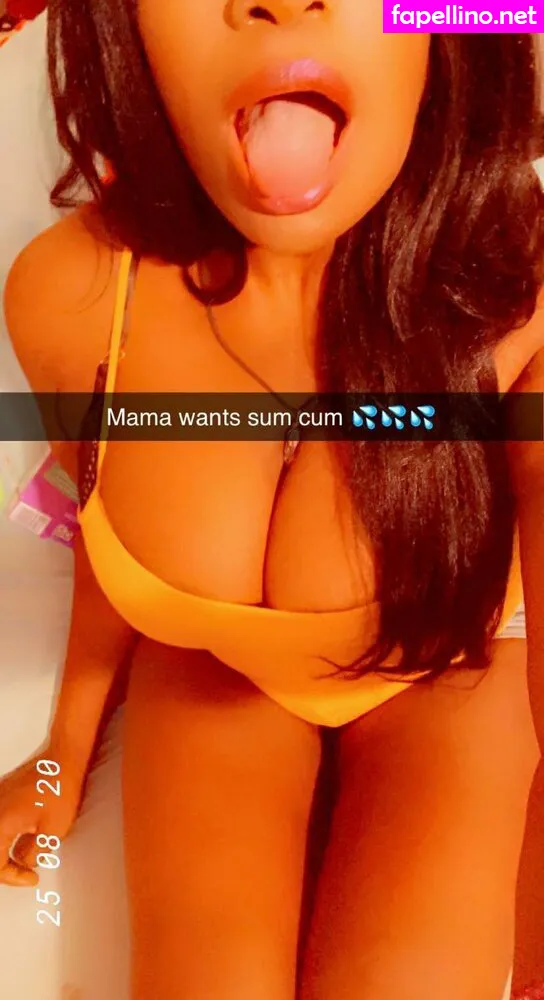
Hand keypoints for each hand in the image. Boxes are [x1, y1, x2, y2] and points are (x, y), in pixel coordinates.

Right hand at [0, 748, 85, 886]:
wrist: (64, 757)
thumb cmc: (60, 789)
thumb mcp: (52, 831)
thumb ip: (32, 854)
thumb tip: (24, 863)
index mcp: (0, 824)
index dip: (12, 877)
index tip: (32, 879)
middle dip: (5, 867)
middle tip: (25, 873)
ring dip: (5, 852)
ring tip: (27, 857)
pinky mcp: (2, 794)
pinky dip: (6, 836)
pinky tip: (27, 836)